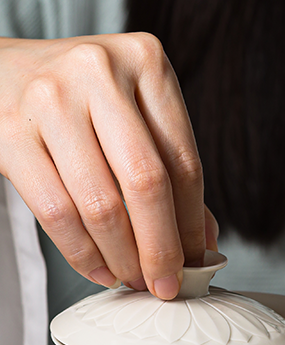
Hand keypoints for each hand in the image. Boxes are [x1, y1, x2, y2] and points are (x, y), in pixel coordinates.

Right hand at [0, 33, 208, 298]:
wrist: (1, 71)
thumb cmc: (83, 99)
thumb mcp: (134, 114)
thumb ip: (171, 171)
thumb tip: (204, 245)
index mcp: (145, 61)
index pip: (183, 160)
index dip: (192, 222)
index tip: (197, 262)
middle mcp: (100, 72)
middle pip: (147, 182)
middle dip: (161, 247)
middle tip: (166, 283)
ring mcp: (51, 98)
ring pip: (100, 203)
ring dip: (122, 257)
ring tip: (132, 279)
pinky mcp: (9, 132)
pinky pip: (56, 211)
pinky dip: (82, 253)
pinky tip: (98, 269)